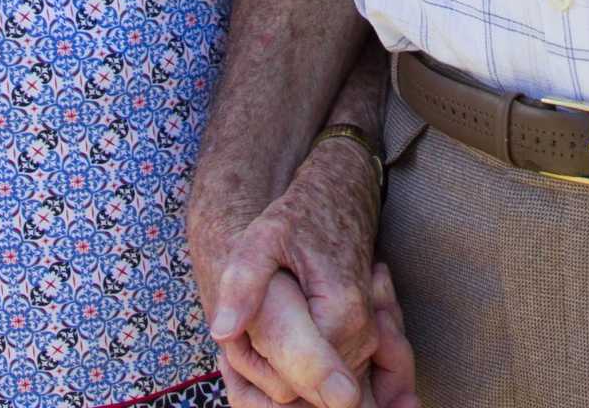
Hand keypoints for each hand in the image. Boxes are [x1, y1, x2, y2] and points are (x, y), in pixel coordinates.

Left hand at [194, 135, 400, 407]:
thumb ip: (243, 282)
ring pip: (316, 388)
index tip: (233, 334)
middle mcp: (362, 338)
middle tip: (241, 329)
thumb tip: (221, 331)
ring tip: (255, 328)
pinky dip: (301, 369)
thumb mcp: (263, 237)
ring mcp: (367, 342)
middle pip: (303, 389)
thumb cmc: (301, 217)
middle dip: (267, 368)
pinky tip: (278, 343)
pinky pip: (331, 376)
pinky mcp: (363, 341)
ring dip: (282, 369)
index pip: (289, 380)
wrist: (339, 200)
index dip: (252, 362)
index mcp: (340, 317)